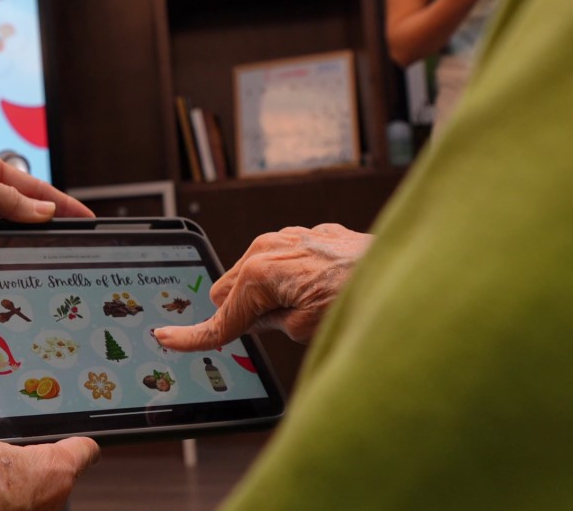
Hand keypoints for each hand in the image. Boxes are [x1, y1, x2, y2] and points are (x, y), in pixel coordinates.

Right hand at [154, 224, 371, 350]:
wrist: (406, 271)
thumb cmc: (359, 297)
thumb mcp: (304, 329)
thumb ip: (269, 324)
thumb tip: (257, 321)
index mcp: (260, 274)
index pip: (219, 316)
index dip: (192, 336)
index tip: (167, 339)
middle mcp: (267, 248)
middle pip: (226, 290)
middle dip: (239, 311)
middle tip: (274, 327)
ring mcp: (287, 236)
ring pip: (251, 272)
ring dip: (263, 292)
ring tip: (304, 306)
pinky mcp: (307, 234)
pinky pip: (279, 258)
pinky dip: (286, 277)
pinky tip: (317, 288)